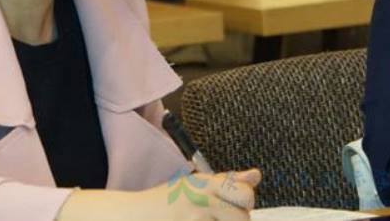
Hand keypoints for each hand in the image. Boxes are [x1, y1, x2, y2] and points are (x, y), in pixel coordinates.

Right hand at [57, 169, 260, 220]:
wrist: (133, 216)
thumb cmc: (164, 203)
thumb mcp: (194, 186)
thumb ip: (227, 181)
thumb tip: (256, 174)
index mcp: (204, 184)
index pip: (245, 192)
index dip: (245, 202)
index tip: (235, 205)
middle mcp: (201, 200)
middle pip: (243, 217)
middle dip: (236, 220)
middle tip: (219, 218)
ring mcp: (195, 218)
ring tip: (205, 220)